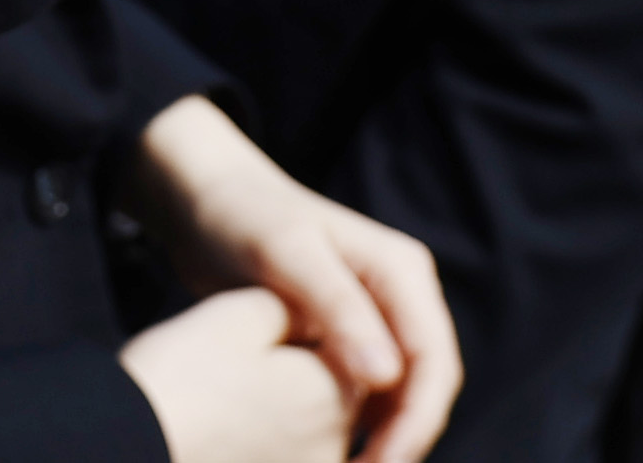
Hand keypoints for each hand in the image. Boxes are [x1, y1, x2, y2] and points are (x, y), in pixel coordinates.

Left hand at [129, 97, 461, 462]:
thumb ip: (338, 310)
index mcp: (402, 272)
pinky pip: (373, 391)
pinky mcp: (352, 337)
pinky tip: (336, 453)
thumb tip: (388, 375)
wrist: (209, 203)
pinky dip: (363, 426)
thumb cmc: (245, 219)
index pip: (433, 360)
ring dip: (387, 438)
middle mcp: (402, 295)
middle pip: (426, 383)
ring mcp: (380, 317)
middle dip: (405, 438)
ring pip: (404, 394)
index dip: (418, 420)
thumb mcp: (287, 256)